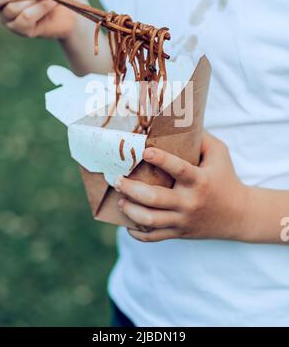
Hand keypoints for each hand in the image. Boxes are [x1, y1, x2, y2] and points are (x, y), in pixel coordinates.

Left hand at [114, 131, 249, 241]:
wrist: (239, 215)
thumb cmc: (226, 178)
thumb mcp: (219, 153)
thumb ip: (201, 138)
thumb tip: (178, 121)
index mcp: (199, 180)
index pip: (178, 169)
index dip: (161, 159)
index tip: (144, 151)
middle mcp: (190, 202)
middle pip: (154, 199)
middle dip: (131, 189)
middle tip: (118, 180)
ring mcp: (183, 220)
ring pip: (150, 220)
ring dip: (131, 210)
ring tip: (121, 200)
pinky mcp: (180, 233)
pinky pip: (153, 237)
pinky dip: (137, 233)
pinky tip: (128, 223)